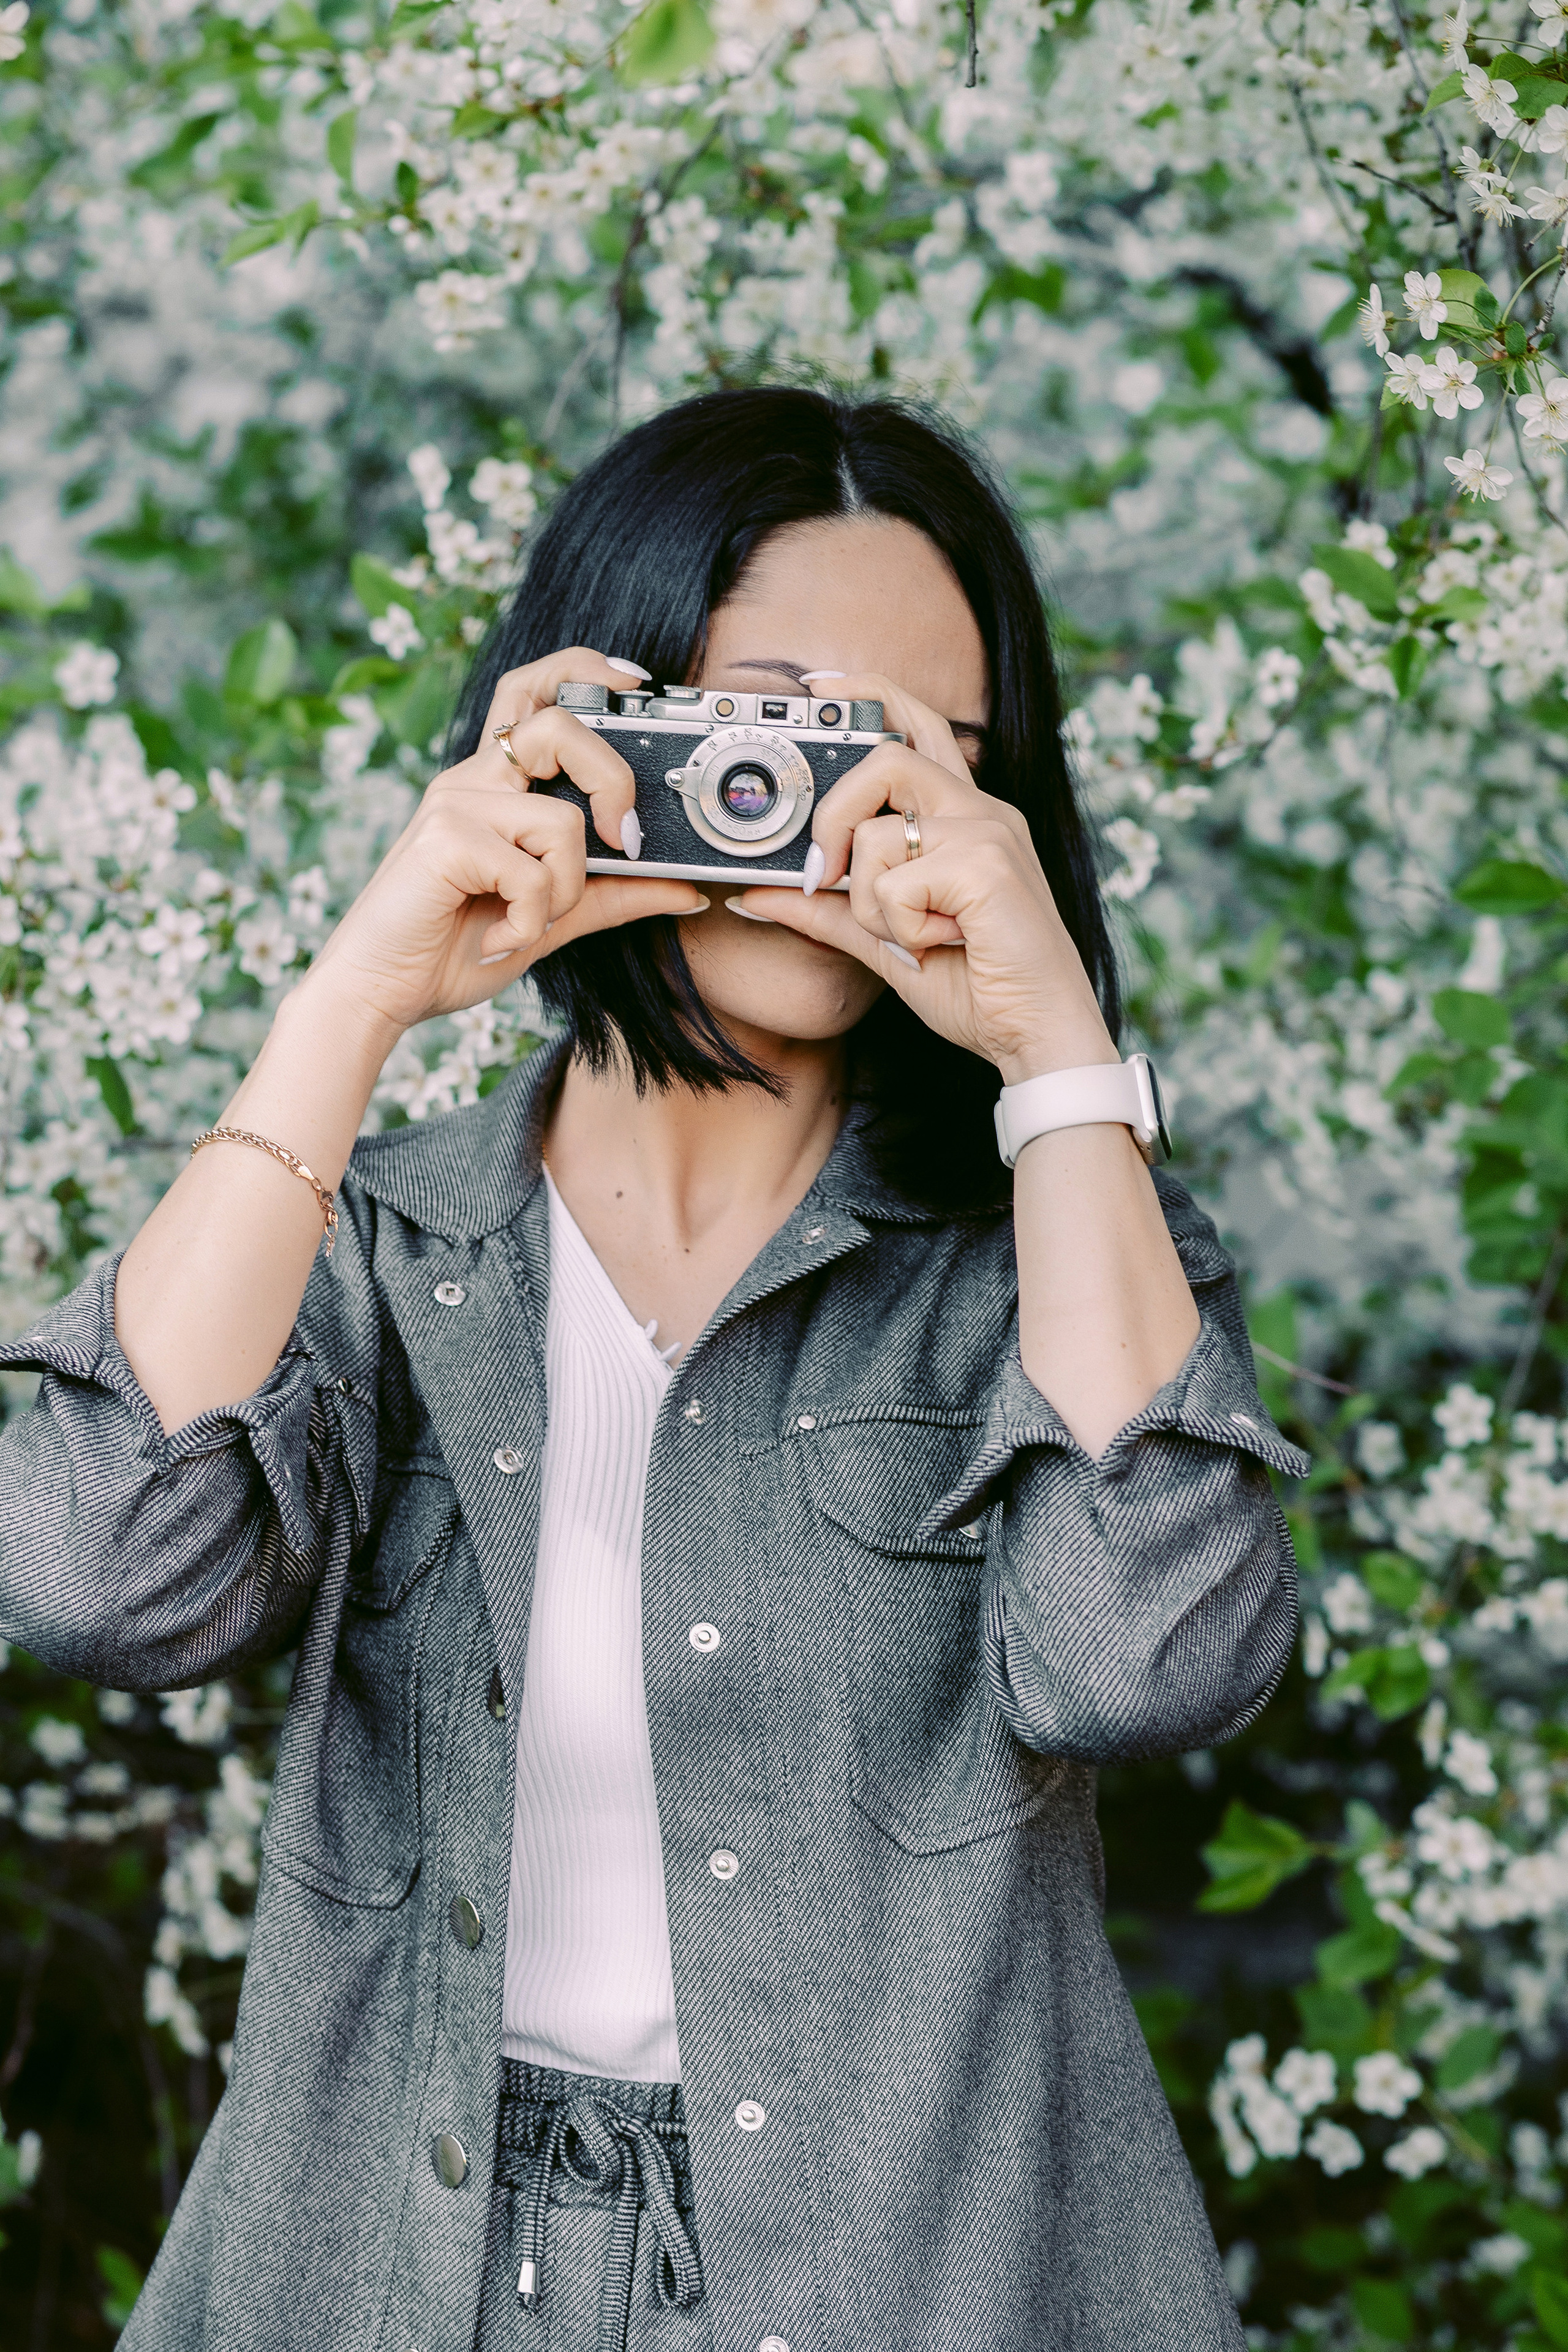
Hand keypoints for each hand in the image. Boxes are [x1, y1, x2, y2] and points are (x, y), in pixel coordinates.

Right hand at [296, 647, 703, 1040]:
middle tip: (619, 837)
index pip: (532, 693)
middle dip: (611, 779)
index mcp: (494, 785)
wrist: (380, 991)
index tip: (636, 682)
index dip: (584, 671)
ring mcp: (455, 805)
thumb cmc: (454, 948)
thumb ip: (614, 896)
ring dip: (564, 890)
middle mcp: (472, 780)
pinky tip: (499, 940)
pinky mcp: (444, 840)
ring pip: (561, 820)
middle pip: (559, 725)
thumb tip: (688, 890)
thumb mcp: (552, 918)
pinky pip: (531, 872)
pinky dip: (530, 920)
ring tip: (527, 922)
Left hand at [731, 671, 1116, 1082]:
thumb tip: (753, 894)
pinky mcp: (988, 866)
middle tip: (825, 873)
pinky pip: (896, 883)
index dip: (868, 693)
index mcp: (964, 816)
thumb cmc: (978, 987)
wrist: (1040, 1035)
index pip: (916, 725)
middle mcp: (981, 812)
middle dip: (834, 816)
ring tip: (911, 936)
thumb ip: (824, 910)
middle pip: (886, 756)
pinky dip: (898, 927)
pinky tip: (938, 946)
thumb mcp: (883, 941)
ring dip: (871, 901)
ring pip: (878, 835)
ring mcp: (989, 833)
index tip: (817, 687)